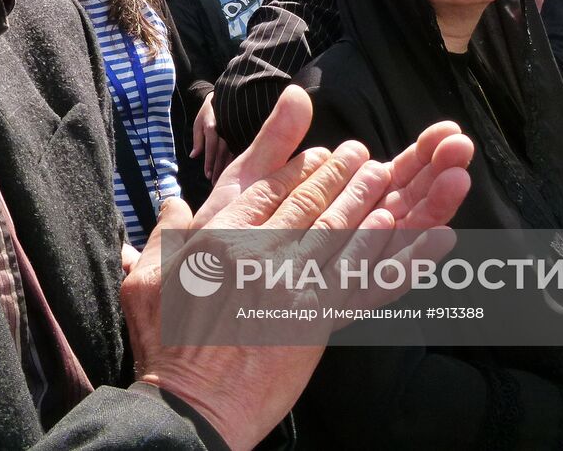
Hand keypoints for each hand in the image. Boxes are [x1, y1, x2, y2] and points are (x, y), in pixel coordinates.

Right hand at [122, 87, 473, 448]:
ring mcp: (293, 286)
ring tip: (387, 176)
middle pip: (309, 204)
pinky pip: (366, 278)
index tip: (319, 155)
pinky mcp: (317, 318)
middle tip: (363, 155)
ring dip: (367, 199)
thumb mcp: (146, 281)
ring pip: (340, 231)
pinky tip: (417, 234)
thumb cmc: (166, 348)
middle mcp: (260, 257)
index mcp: (220, 241)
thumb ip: (163, 235)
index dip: (298, 169)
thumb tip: (173, 201)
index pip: (268, 191)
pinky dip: (397, 254)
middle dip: (340, 175)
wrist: (192, 406)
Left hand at [190, 91, 234, 181]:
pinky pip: (238, 149)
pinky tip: (235, 170)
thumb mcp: (198, 123)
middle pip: (222, 153)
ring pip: (231, 153)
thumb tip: (193, 156)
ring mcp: (233, 132)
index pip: (211, 148)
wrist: (223, 98)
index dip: (209, 162)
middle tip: (214, 183)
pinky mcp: (240, 133)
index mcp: (212, 126)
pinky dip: (235, 160)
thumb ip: (197, 140)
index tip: (208, 175)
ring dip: (227, 167)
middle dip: (218, 169)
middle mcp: (224, 130)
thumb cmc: (207, 113)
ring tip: (223, 179)